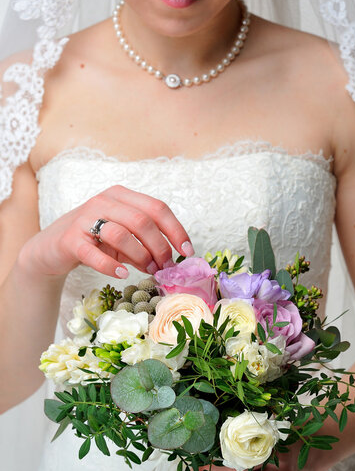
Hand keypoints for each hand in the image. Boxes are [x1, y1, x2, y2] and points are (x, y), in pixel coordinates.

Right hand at [18, 185, 191, 279]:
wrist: (51, 248)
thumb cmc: (94, 242)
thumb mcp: (123, 241)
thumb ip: (145, 247)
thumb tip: (169, 262)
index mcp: (122, 196)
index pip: (157, 208)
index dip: (176, 230)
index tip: (187, 252)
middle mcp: (104, 201)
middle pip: (143, 221)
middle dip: (160, 247)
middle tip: (165, 267)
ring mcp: (85, 218)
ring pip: (122, 234)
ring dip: (141, 256)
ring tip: (148, 271)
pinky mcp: (70, 240)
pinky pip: (94, 253)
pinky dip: (111, 265)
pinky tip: (121, 274)